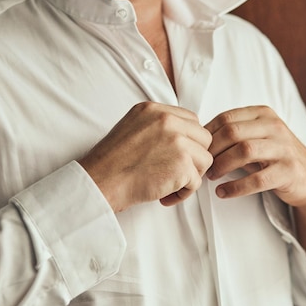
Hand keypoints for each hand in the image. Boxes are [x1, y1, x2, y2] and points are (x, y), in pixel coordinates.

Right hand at [78, 102, 212, 211]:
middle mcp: (167, 121)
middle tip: (177, 171)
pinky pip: (196, 182)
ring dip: (191, 175)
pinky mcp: (182, 164)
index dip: (189, 140)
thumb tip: (183, 136)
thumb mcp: (132, 127)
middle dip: (194, 157)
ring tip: (170, 184)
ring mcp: (177, 141)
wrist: (100, 181)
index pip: (191, 120)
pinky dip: (182, 193)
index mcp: (154, 110)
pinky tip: (165, 195)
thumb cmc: (112, 162)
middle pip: (204, 138)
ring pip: (205, 159)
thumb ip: (157, 126)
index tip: (178, 155)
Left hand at [204, 105, 305, 207]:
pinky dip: (235, 187)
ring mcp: (284, 148)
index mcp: (263, 114)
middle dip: (212, 150)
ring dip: (222, 165)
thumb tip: (198, 138)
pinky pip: (257, 179)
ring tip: (212, 176)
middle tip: (203, 165)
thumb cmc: (273, 155)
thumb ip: (233, 133)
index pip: (227, 118)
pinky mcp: (289, 171)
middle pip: (233, 132)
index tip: (198, 149)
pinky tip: (223, 192)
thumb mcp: (256, 137)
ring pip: (244, 151)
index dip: (208, 134)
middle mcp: (275, 127)